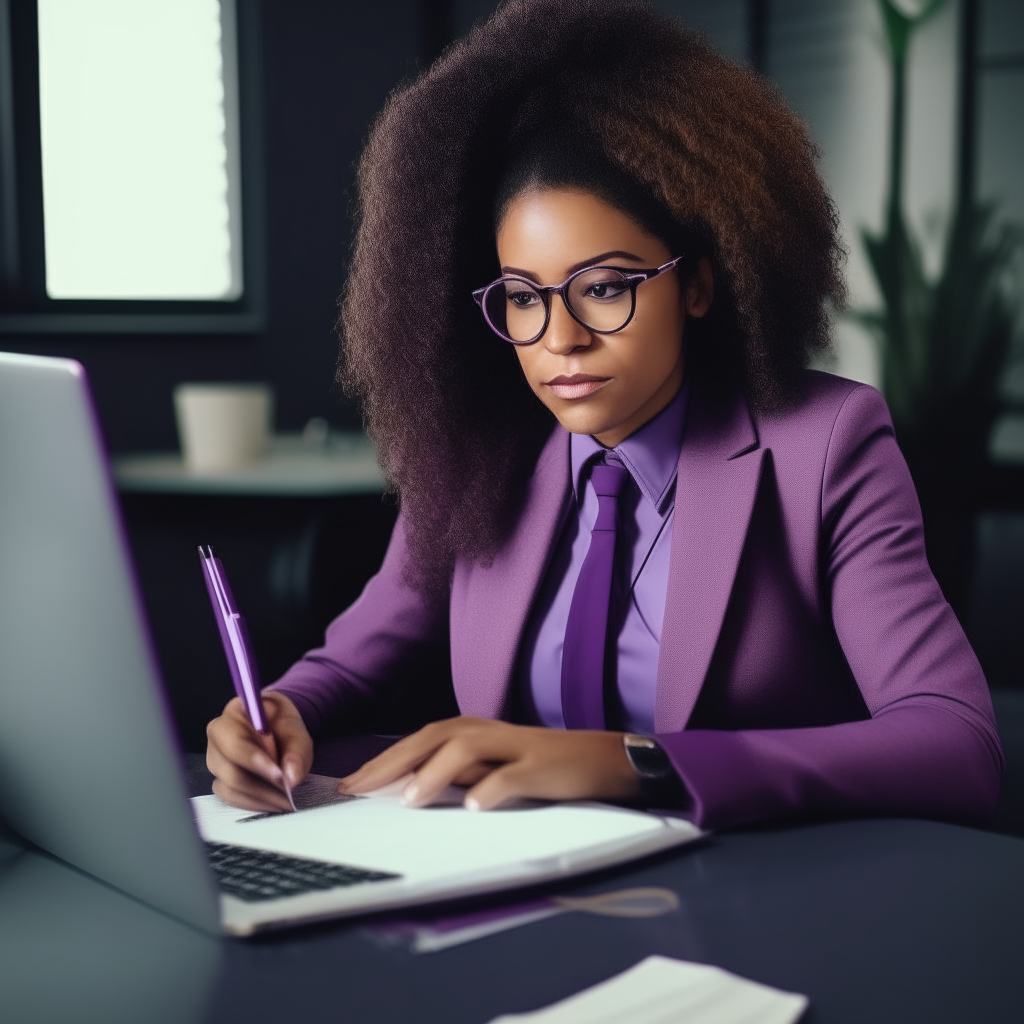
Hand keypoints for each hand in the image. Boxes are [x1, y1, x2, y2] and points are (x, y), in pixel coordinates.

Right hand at [206, 692, 312, 811]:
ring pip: (230, 788)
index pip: (235, 742)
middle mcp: (217, 736)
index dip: (255, 761)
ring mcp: (216, 759)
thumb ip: (297, 750)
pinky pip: (231, 798)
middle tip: (287, 793)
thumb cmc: (283, 725)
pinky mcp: (220, 778)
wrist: (278, 729)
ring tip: (286, 800)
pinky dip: (254, 803)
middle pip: (229, 770)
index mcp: (234, 713)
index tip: (279, 775)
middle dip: (261, 786)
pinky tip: (274, 801)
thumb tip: (290, 777)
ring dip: (260, 798)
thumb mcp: (296, 730)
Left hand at [337, 717, 640, 809]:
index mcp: (473, 732)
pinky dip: (492, 789)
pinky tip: (474, 806)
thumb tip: (406, 788)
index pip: (418, 741)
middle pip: (433, 738)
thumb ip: (454, 773)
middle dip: (393, 763)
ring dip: (436, 772)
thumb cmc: (539, 766)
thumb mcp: (490, 767)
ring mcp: (516, 747)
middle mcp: (488, 732)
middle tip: (359, 789)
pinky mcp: (542, 767)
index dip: (383, 761)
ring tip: (409, 799)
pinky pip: (513, 776)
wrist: (600, 758)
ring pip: (468, 750)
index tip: (350, 785)